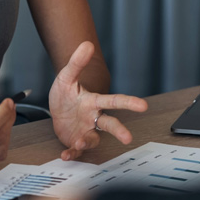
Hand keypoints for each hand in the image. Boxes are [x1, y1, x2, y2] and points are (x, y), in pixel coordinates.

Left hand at [49, 41, 147, 159]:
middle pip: (109, 124)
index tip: (143, 105)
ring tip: (81, 142)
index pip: (113, 101)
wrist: (56, 108)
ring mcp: (85, 131)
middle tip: (128, 138)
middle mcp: (93, 118)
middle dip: (119, 131)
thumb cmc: (66, 93)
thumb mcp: (67, 76)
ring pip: (93, 139)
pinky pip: (76, 150)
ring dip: (88, 142)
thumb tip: (87, 44)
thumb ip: (77, 62)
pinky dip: (72, 154)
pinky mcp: (74, 141)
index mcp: (94, 102)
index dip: (128, 102)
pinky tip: (66, 155)